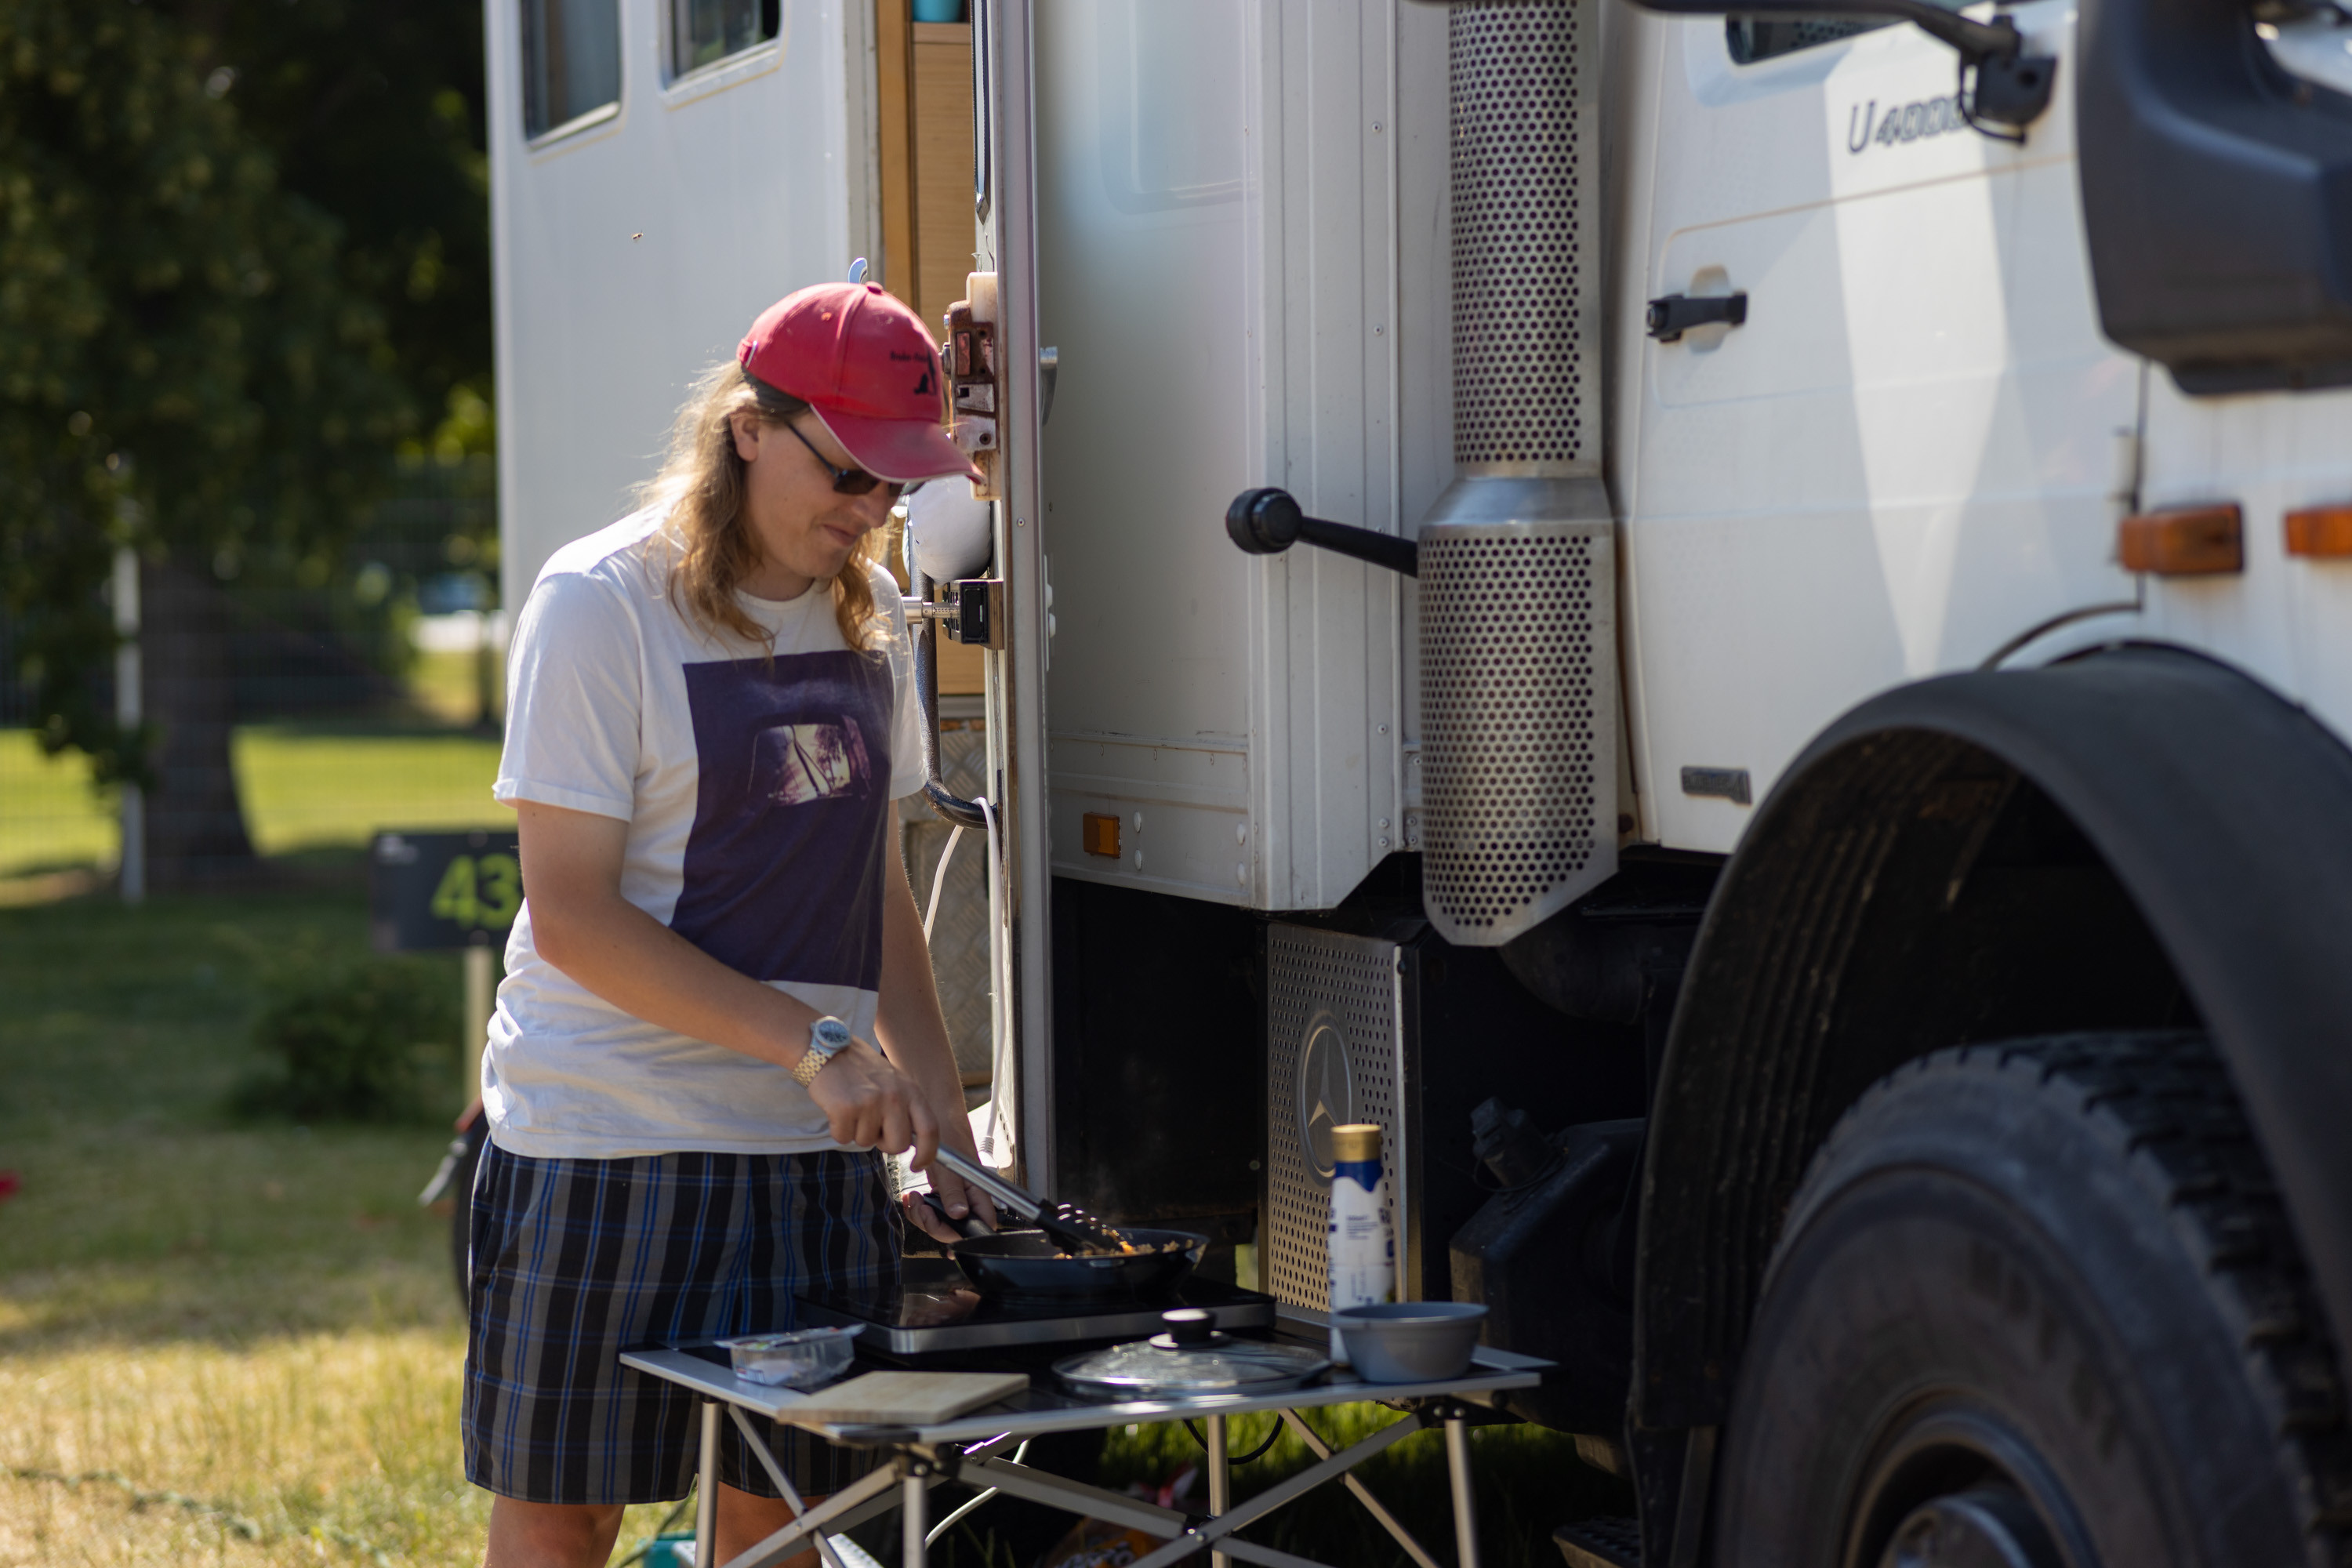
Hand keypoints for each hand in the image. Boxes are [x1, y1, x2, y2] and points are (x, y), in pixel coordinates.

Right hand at [806, 1039, 937, 1167]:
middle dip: (884, 1144)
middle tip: (872, 1127)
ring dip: (856, 1132)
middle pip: (898, 1145)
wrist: (826, 1049)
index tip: (917, 1164)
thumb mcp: (894, 1081)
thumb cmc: (859, 1069)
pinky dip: (838, 1129)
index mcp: (910, 1090)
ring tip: (852, 1107)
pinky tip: (837, 1108)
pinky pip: (843, 1138)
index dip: (928, 1153)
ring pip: (866, 1143)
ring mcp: (870, 1102)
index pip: (930, 1129)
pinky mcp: (845, 1108)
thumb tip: (916, 1143)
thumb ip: (906, 1108)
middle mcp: (894, 1096)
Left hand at [903, 1120, 1002, 1244]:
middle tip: (921, 1209)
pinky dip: (920, 1206)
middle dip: (935, 1224)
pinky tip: (913, 1197)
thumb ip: (954, 1190)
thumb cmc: (947, 1127)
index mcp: (978, 1188)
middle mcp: (969, 1192)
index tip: (939, 1224)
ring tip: (914, 1200)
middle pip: (958, 1226)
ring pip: (943, 1219)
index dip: (962, 1233)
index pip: (981, 1223)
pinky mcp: (943, 1186)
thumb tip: (959, 1214)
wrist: (933, 1108)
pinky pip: (933, 1207)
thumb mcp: (949, 1161)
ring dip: (924, 1215)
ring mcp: (955, 1190)